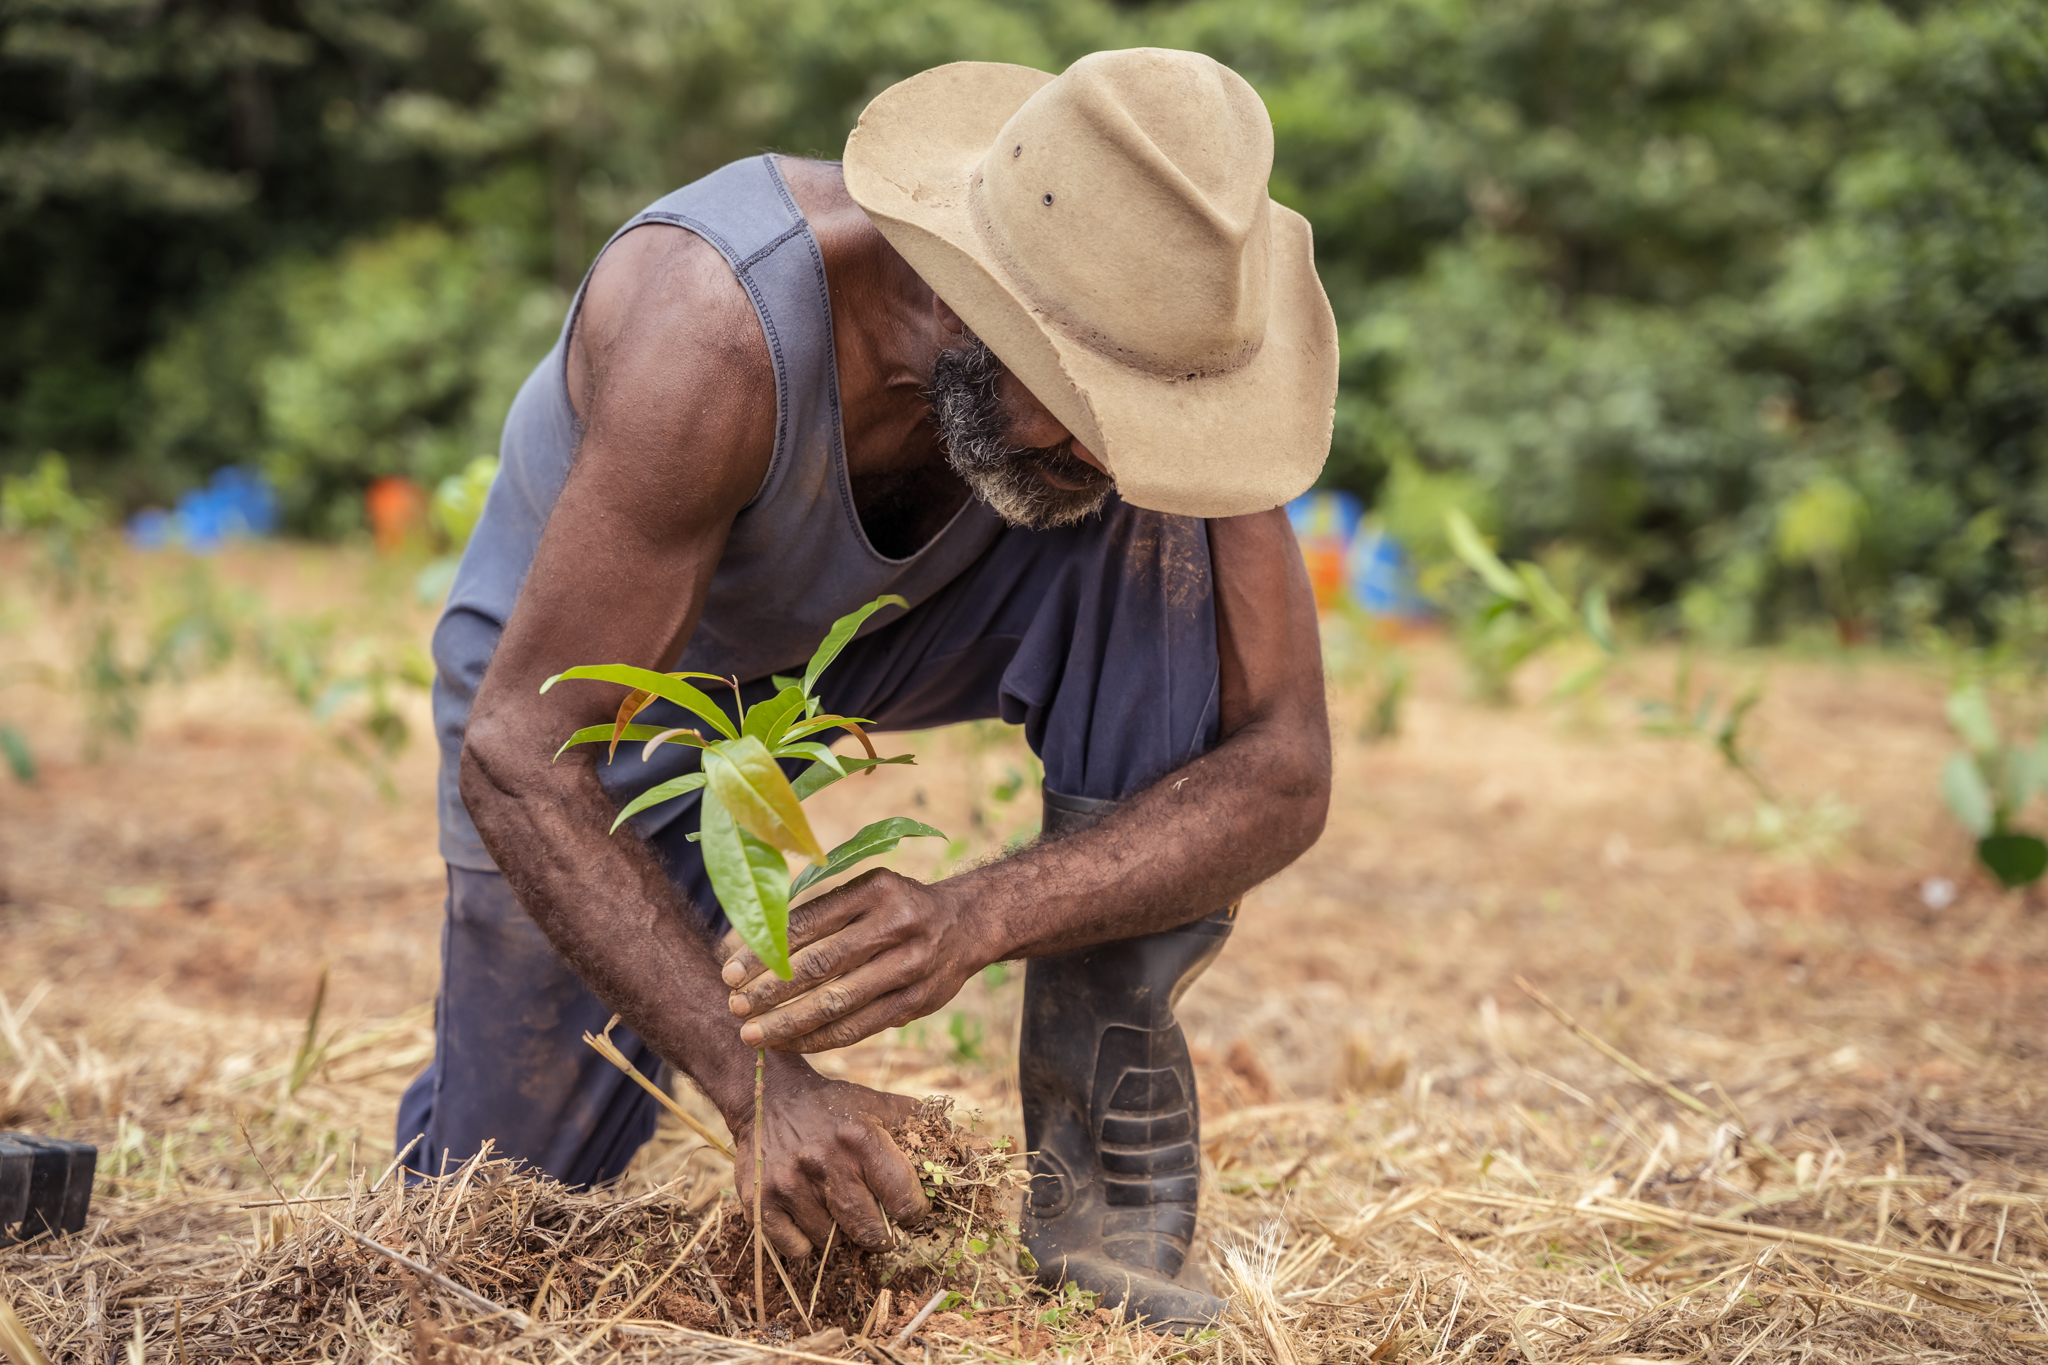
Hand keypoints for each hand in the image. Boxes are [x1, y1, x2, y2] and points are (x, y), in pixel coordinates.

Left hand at [719, 868, 997, 1050]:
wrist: (967, 923)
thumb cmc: (896, 906)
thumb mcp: (866, 890)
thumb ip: (819, 912)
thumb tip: (748, 943)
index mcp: (875, 889)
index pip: (808, 922)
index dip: (764, 950)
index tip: (729, 972)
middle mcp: (896, 925)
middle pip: (822, 964)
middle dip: (771, 990)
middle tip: (733, 1005)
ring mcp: (910, 966)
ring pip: (839, 1002)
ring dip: (789, 1022)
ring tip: (751, 1034)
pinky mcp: (917, 1002)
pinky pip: (860, 1028)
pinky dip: (819, 1038)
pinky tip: (789, 1043)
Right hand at [732, 1068, 930, 1257]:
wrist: (767, 1097)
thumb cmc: (835, 1107)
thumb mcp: (881, 1105)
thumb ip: (927, 1124)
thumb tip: (979, 1147)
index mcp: (862, 1138)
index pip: (905, 1202)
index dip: (913, 1213)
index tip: (908, 1209)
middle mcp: (826, 1163)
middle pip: (870, 1232)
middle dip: (881, 1234)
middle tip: (878, 1223)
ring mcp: (791, 1185)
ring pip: (832, 1243)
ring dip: (840, 1235)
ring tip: (837, 1209)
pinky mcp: (761, 1202)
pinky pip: (796, 1250)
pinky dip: (805, 1242)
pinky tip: (808, 1215)